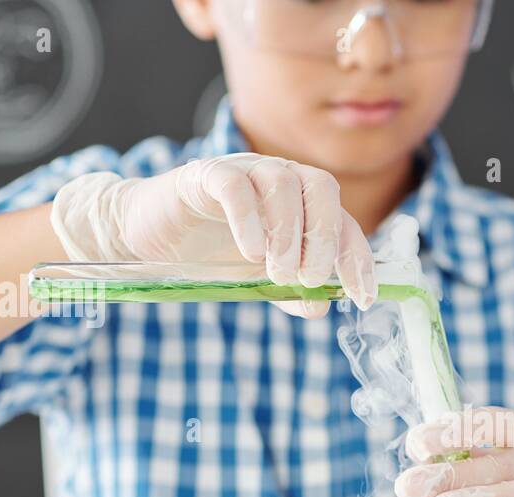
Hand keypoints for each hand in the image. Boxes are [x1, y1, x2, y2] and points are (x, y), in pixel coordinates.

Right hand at [51, 153, 375, 315]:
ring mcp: (245, 171)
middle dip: (324, 238)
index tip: (361, 298)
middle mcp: (281, 179)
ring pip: (282, 183)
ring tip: (276, 272)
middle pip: (323, 189)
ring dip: (288, 232)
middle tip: (309, 278)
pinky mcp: (206, 174)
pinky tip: (249, 252)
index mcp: (303, 205)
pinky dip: (249, 218)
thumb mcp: (260, 281)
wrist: (151, 236)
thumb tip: (320, 307)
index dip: (357, 260)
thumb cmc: (213, 254)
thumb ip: (291, 293)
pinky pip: (235, 185)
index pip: (345, 224)